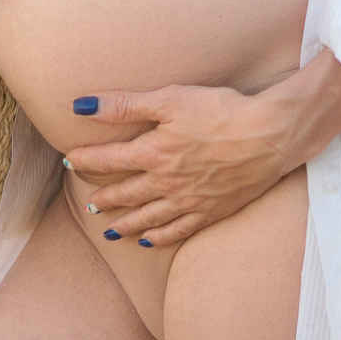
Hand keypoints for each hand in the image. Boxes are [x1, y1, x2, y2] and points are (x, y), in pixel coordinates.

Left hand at [60, 57, 340, 248]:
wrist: (269, 136)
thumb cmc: (221, 111)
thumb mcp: (170, 98)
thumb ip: (125, 105)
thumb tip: (81, 106)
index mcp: (152, 153)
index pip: (108, 160)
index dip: (86, 160)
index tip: (71, 161)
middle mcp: (165, 183)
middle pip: (126, 194)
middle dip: (104, 198)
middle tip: (89, 202)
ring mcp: (188, 201)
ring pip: (148, 218)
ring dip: (125, 224)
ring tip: (109, 230)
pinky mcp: (211, 211)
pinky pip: (178, 230)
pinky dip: (159, 237)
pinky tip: (149, 241)